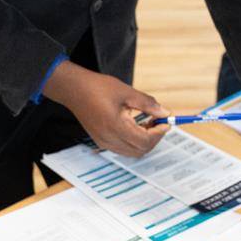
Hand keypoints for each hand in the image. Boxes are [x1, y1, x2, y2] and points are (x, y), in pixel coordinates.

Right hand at [43, 60, 170, 157]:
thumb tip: (165, 113)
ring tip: (148, 122)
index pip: (145, 141)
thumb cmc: (98, 87)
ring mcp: (103, 142)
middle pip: (140, 151)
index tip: (166, 122)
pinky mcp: (101, 141)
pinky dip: (134, 141)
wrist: (74, 89)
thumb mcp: (127, 92)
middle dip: (154, 138)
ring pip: (132, 152)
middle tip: (159, 121)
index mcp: (115, 126)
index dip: (159, 133)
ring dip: (144, 140)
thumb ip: (147, 104)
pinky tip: (136, 125)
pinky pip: (123, 148)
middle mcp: (109, 139)